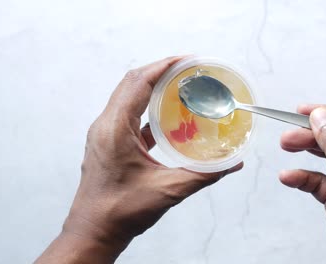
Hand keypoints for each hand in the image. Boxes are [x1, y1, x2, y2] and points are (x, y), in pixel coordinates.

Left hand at [36, 57, 242, 263]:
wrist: (94, 230)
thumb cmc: (120, 211)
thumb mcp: (167, 191)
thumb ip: (203, 175)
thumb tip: (232, 164)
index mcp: (115, 129)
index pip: (138, 83)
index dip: (163, 67)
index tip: (187, 60)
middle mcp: (106, 125)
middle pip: (131, 84)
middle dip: (159, 72)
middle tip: (187, 70)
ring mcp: (105, 134)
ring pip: (127, 98)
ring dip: (152, 89)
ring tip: (179, 87)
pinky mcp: (108, 143)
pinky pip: (128, 116)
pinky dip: (147, 110)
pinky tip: (167, 118)